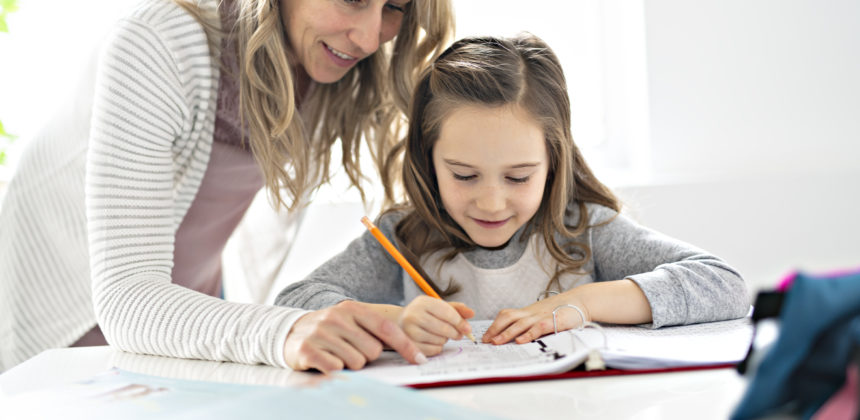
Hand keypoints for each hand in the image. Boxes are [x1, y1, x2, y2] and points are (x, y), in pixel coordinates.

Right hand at [283, 300, 425, 372]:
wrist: (289, 332)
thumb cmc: (330, 331)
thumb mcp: (351, 322)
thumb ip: (375, 330)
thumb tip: (411, 349)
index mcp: (352, 309)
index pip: (386, 328)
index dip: (406, 345)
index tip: (420, 359)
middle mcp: (336, 318)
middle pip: (372, 350)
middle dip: (366, 357)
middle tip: (350, 350)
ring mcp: (321, 333)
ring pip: (356, 362)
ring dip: (350, 364)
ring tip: (336, 354)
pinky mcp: (307, 349)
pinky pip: (336, 369)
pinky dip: (334, 370)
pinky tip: (325, 360)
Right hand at [398, 296, 474, 355]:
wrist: (400, 322)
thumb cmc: (424, 314)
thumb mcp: (438, 306)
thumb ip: (456, 309)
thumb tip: (471, 313)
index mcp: (423, 302)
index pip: (447, 312)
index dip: (460, 322)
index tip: (468, 329)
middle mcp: (413, 315)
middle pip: (444, 328)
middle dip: (455, 333)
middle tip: (458, 335)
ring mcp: (409, 331)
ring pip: (439, 340)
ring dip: (445, 340)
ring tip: (440, 335)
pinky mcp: (409, 344)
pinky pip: (433, 350)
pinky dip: (438, 348)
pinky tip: (433, 341)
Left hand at [483, 292, 587, 344]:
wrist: (580, 301)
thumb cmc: (561, 310)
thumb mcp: (541, 315)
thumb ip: (529, 323)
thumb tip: (514, 336)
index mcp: (528, 312)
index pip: (506, 315)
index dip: (494, 325)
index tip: (485, 336)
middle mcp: (532, 313)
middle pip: (508, 317)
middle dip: (495, 329)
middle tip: (485, 340)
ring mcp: (542, 316)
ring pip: (520, 323)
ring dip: (507, 333)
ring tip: (497, 342)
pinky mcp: (554, 321)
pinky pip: (539, 328)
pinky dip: (528, 334)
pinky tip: (520, 341)